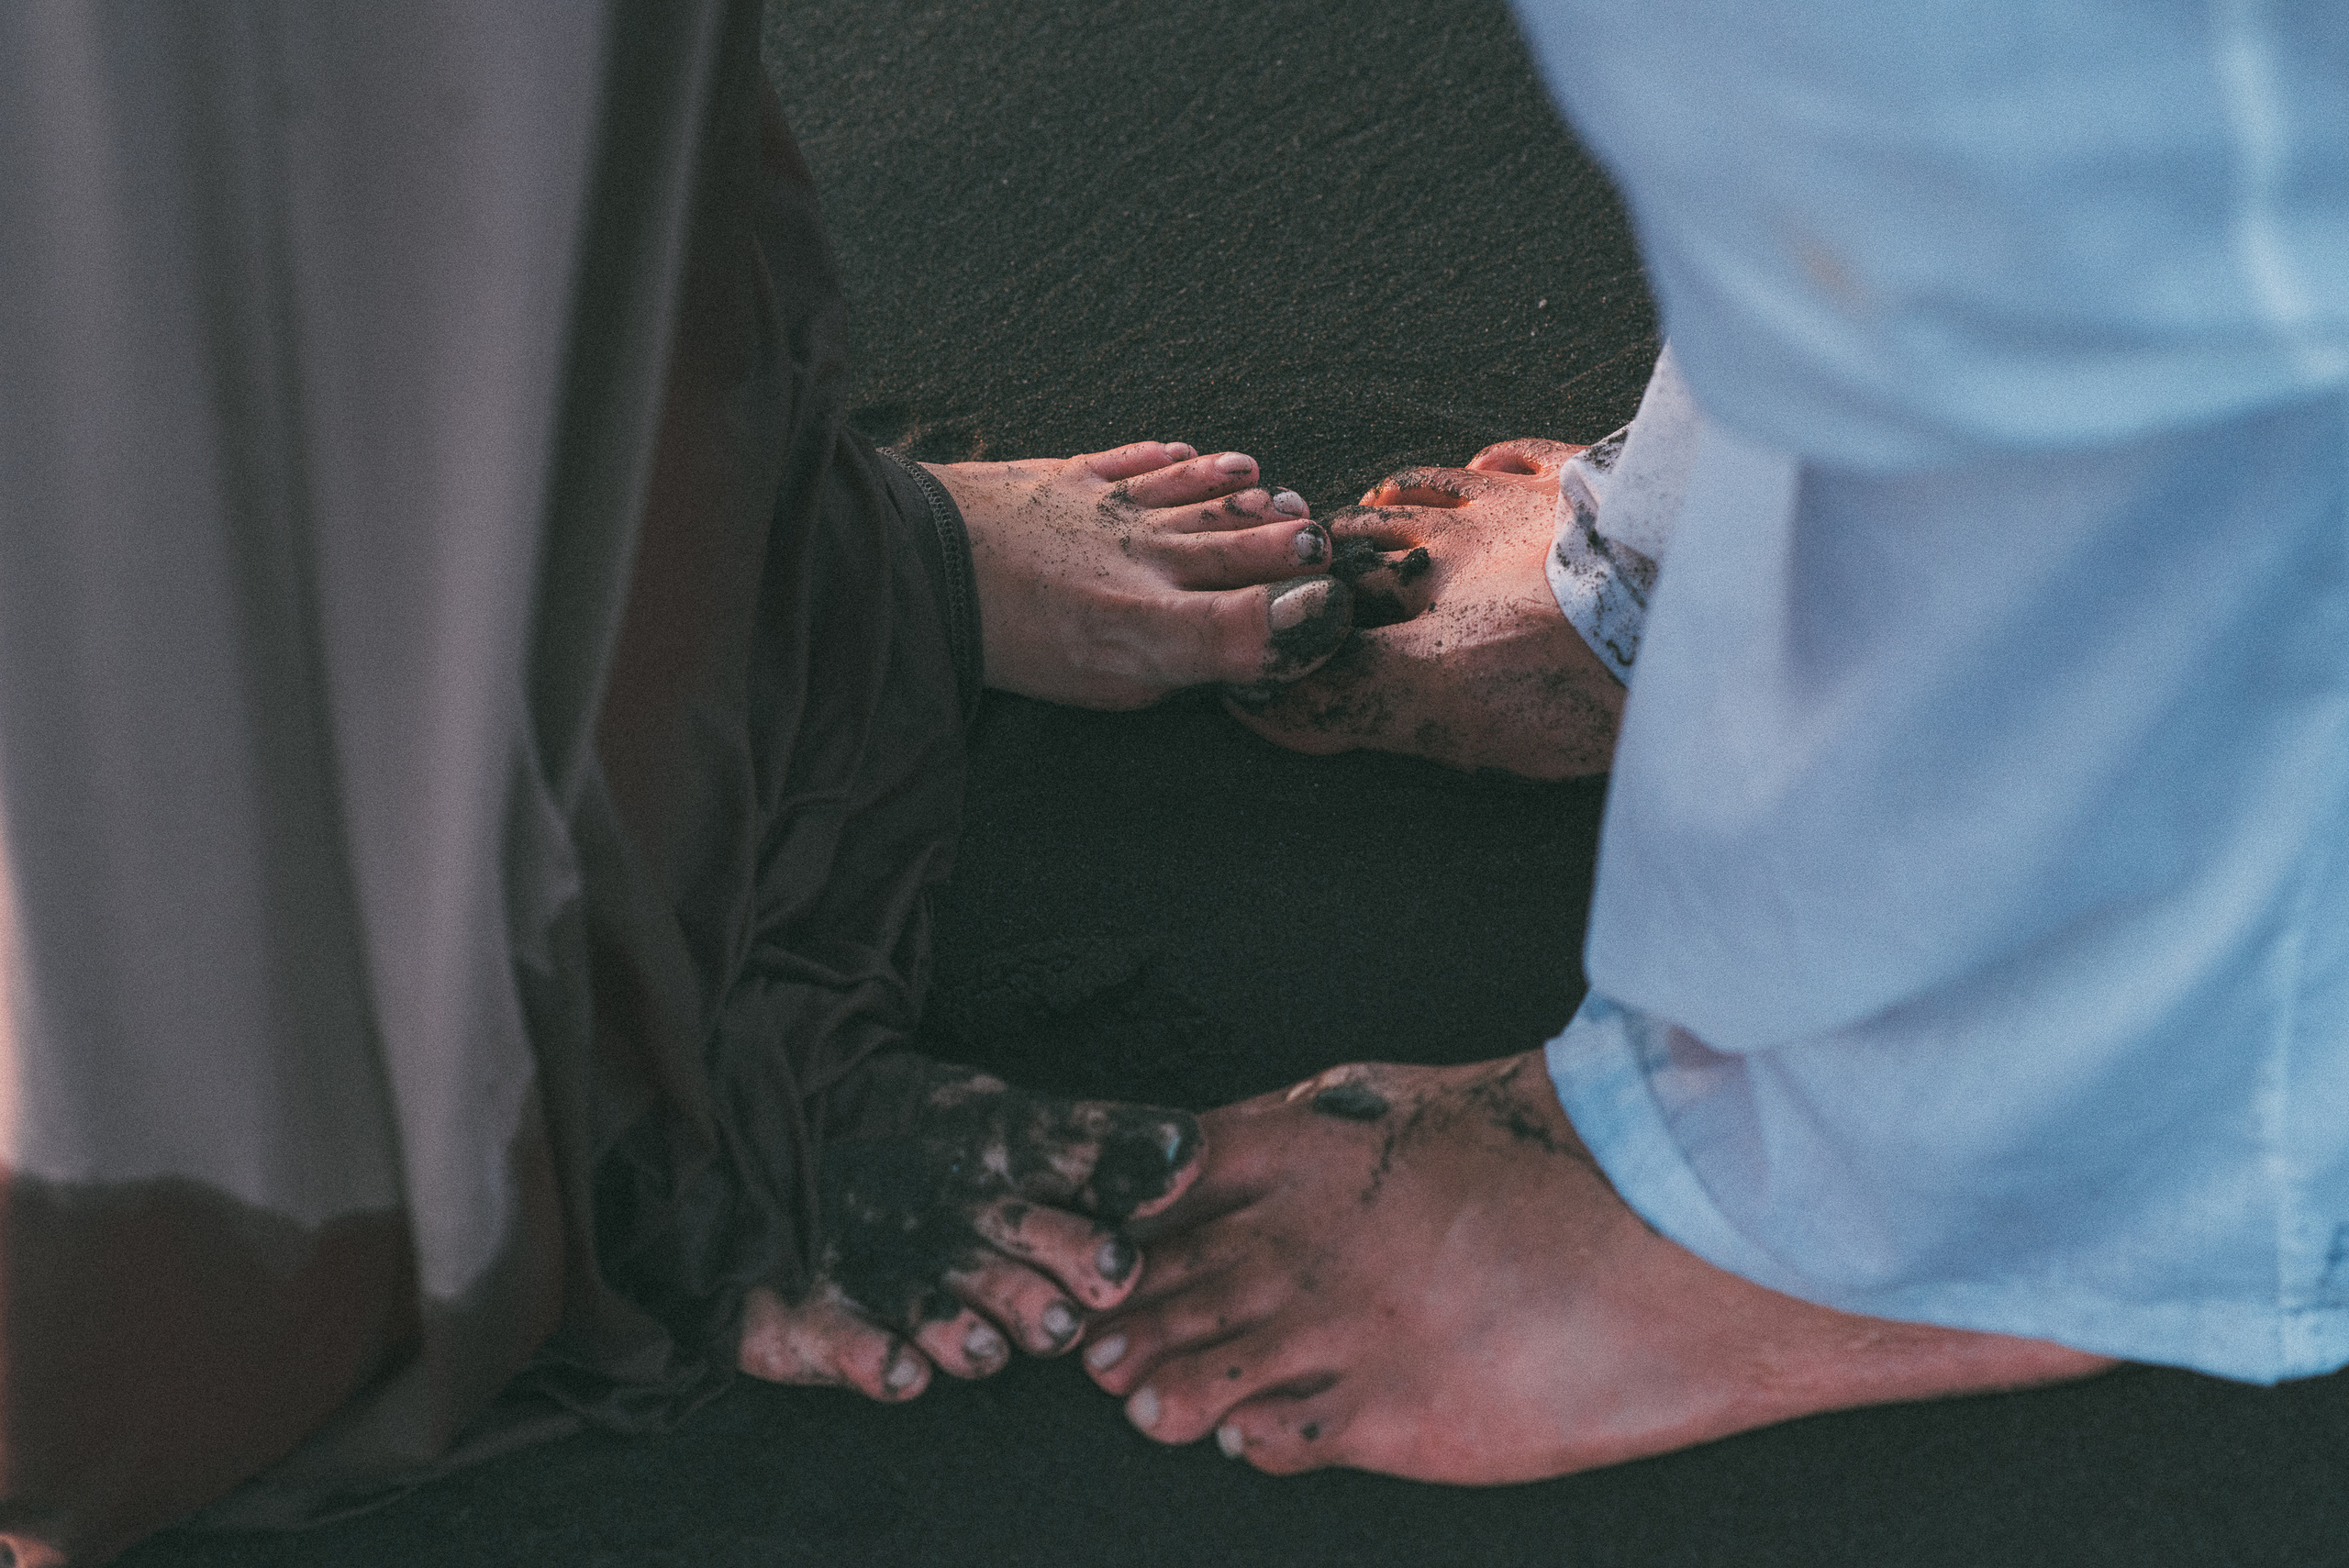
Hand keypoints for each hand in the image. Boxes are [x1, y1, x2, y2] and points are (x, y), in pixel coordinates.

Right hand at [1225, 439, 1622, 779]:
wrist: (1692, 613)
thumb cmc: (1565, 667)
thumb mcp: (1442, 700)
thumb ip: (1349, 699)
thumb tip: (1260, 702)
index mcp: (1431, 571)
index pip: (1349, 570)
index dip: (1316, 584)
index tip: (1289, 588)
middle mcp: (1475, 521)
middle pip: (1398, 518)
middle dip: (1359, 530)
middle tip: (1329, 537)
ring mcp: (1539, 498)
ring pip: (1456, 481)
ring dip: (1418, 489)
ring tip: (1389, 492)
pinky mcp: (1602, 484)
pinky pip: (1536, 455)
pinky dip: (1501, 456)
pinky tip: (1489, 458)